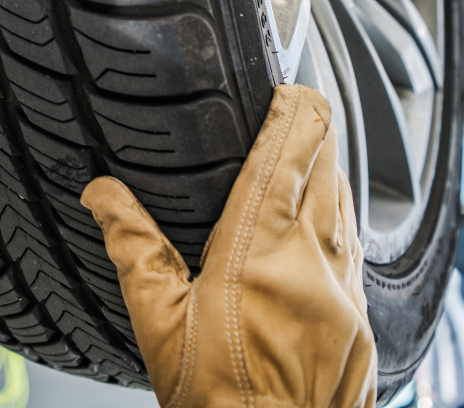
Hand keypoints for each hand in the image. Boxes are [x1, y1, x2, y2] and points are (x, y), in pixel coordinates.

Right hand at [81, 85, 375, 407]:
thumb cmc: (218, 406)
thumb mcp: (158, 323)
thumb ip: (133, 248)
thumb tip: (102, 196)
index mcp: (258, 256)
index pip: (289, 157)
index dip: (295, 110)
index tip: (287, 87)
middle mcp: (313, 266)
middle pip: (329, 167)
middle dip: (317, 128)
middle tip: (298, 104)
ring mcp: (346, 293)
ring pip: (348, 204)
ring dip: (331, 168)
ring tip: (312, 147)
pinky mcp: (361, 320)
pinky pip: (356, 245)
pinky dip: (341, 214)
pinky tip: (325, 218)